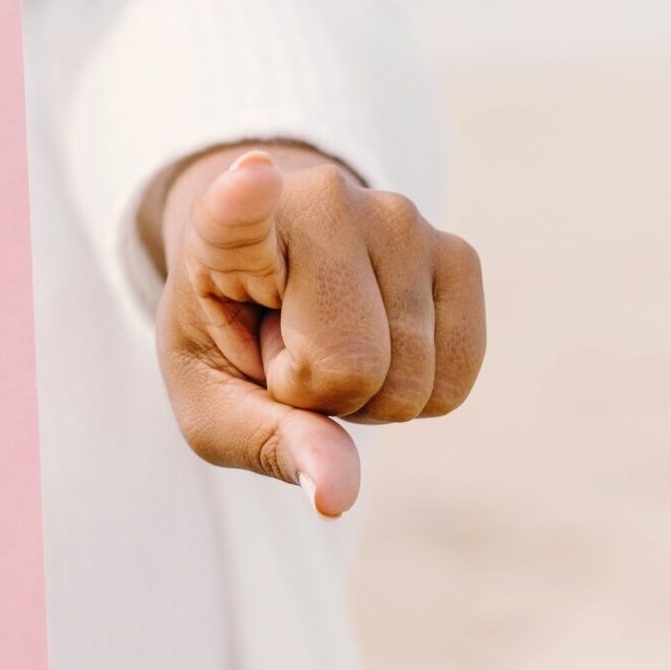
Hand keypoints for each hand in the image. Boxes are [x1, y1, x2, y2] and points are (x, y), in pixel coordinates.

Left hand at [156, 148, 485, 515]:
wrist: (276, 271)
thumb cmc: (232, 337)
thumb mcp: (212, 403)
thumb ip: (268, 444)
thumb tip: (338, 494)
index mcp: (226, 231)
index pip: (236, 212)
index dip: (243, 203)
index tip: (253, 175)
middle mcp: (320, 204)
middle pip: (354, 366)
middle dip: (322, 395)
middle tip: (288, 350)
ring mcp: (398, 217)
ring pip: (413, 381)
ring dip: (371, 390)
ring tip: (329, 337)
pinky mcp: (457, 249)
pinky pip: (458, 381)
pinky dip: (420, 391)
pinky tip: (378, 339)